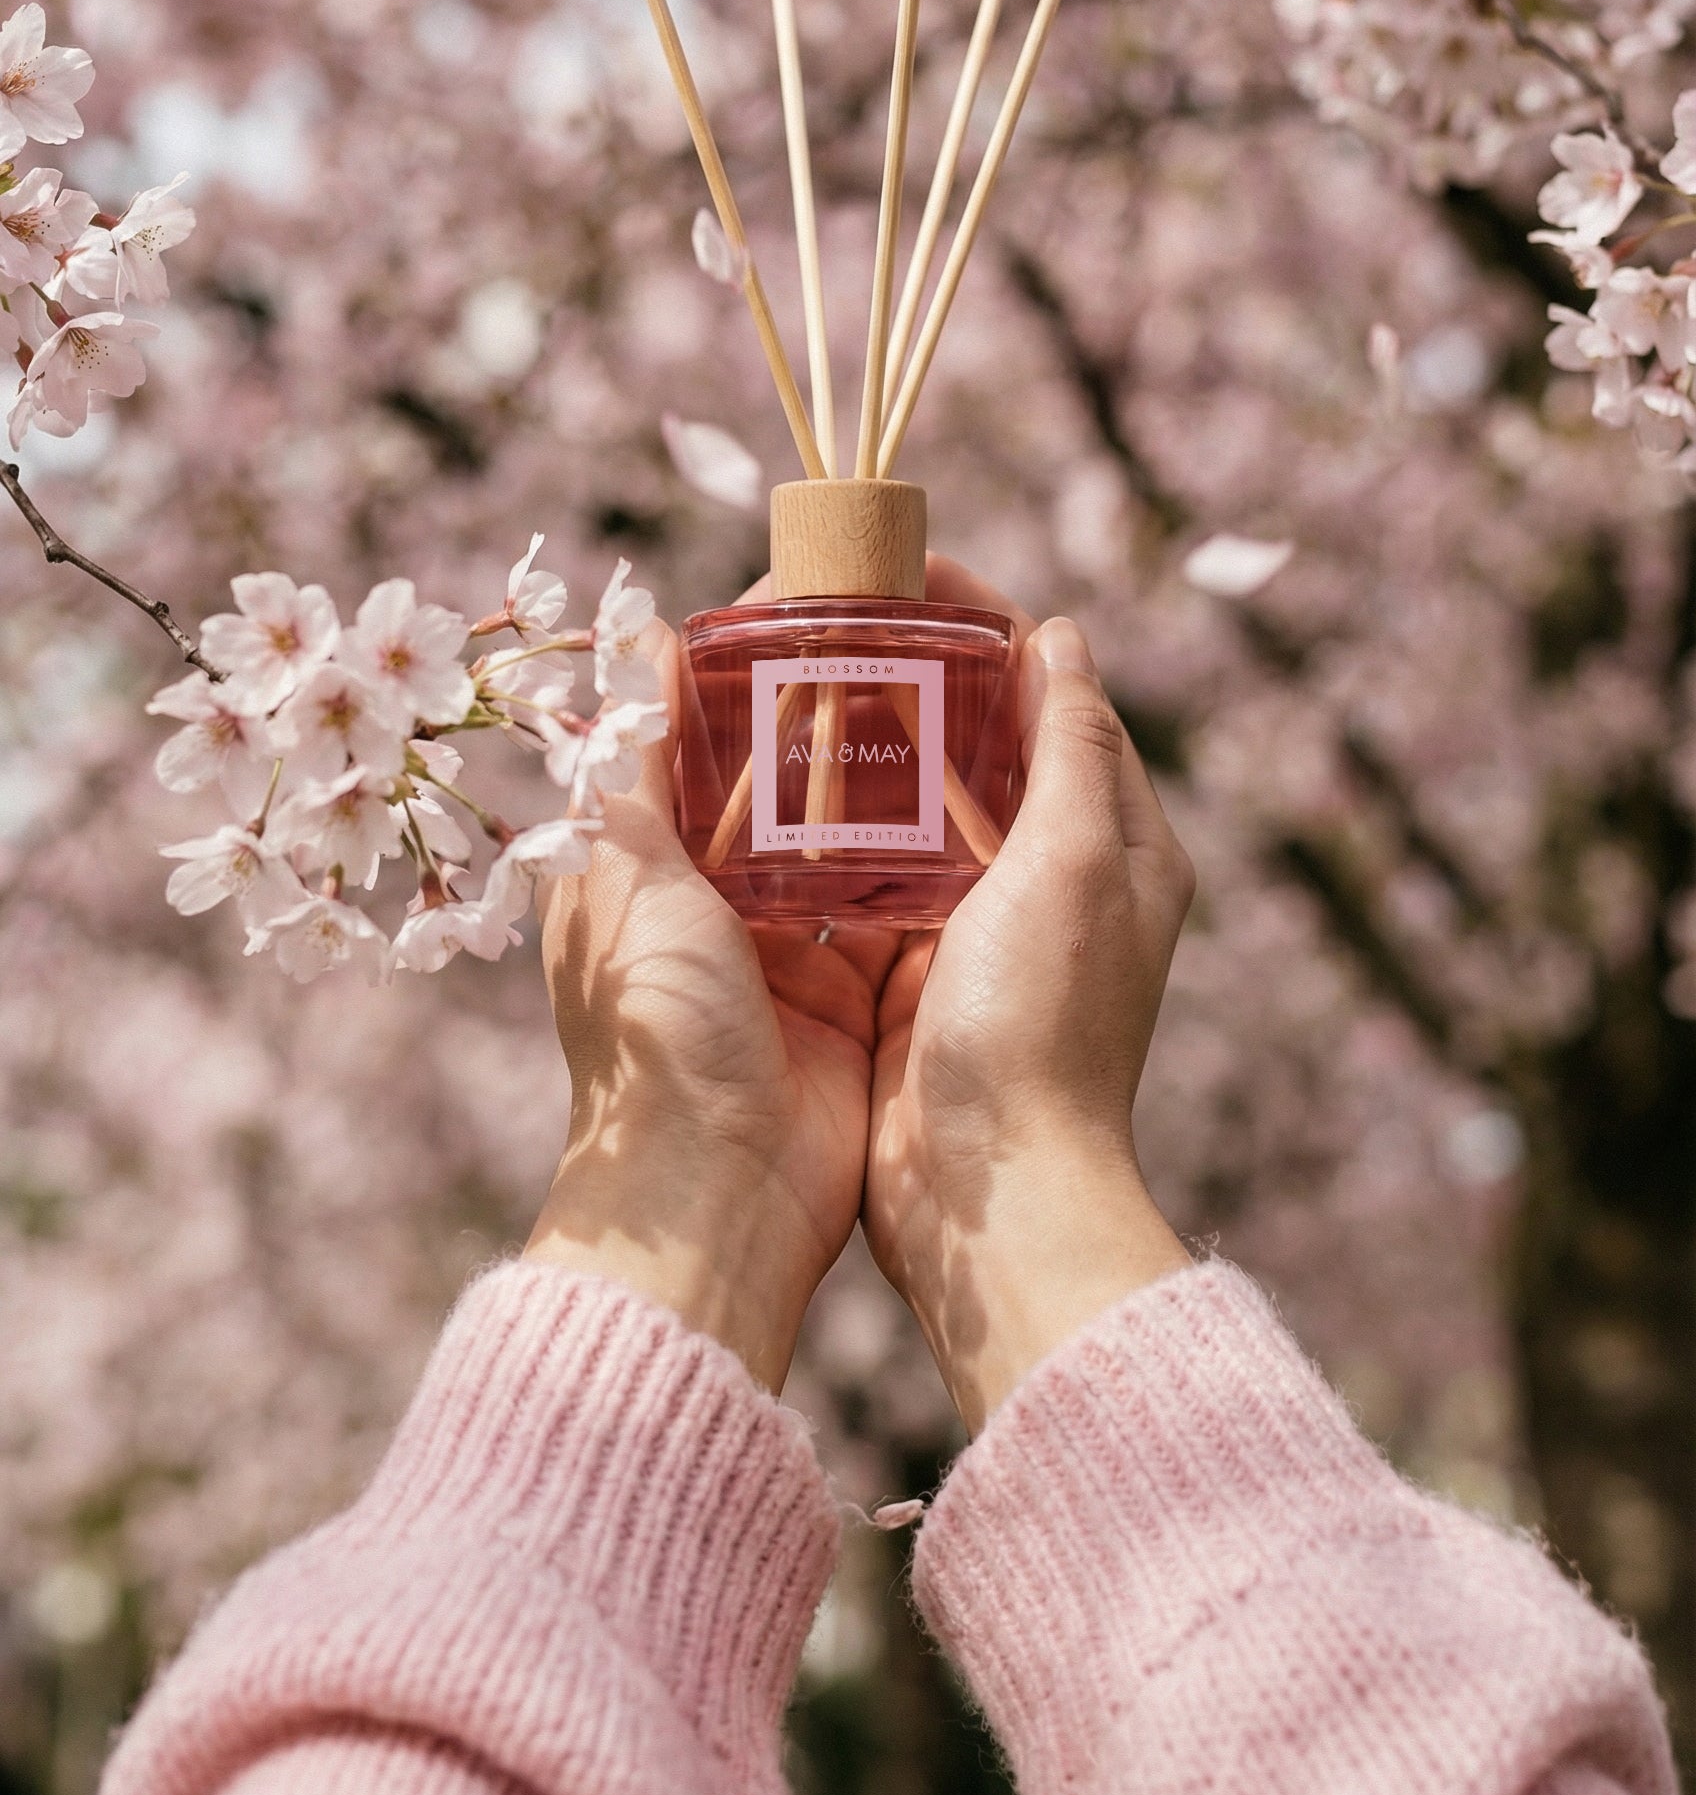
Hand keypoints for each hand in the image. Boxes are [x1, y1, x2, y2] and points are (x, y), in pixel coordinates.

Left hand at [525, 617, 901, 1391]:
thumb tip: (622, 652)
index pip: (690, 729)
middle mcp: (712, 901)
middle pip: (779, 774)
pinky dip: (935, 857)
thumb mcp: (625, 891)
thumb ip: (626, 778)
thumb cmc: (656, 1044)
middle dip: (835, 705)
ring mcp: (787, 951)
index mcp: (642, 866)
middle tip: (908, 632)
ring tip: (958, 692)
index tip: (813, 590)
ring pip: (848, 833)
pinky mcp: (854, 995)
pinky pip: (900, 905)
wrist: (714, 1204)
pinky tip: (985, 798)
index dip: (745, 657)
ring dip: (894, 773)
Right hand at [863, 560, 1194, 1431]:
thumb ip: (1070, 750)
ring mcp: (975, 930)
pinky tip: (764, 796)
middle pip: (978, 743)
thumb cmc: (1044, 1027)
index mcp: (1111, 842)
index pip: (1051, 693)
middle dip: (910, 676)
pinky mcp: (909, 975)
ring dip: (859, 749)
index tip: (908, 574)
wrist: (992, 1197)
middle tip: (824, 623)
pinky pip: (866, 877)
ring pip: (914, 806)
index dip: (984, 623)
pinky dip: (827, 831)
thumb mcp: (1072, 867)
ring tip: (781, 688)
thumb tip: (1062, 636)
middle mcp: (1049, 878)